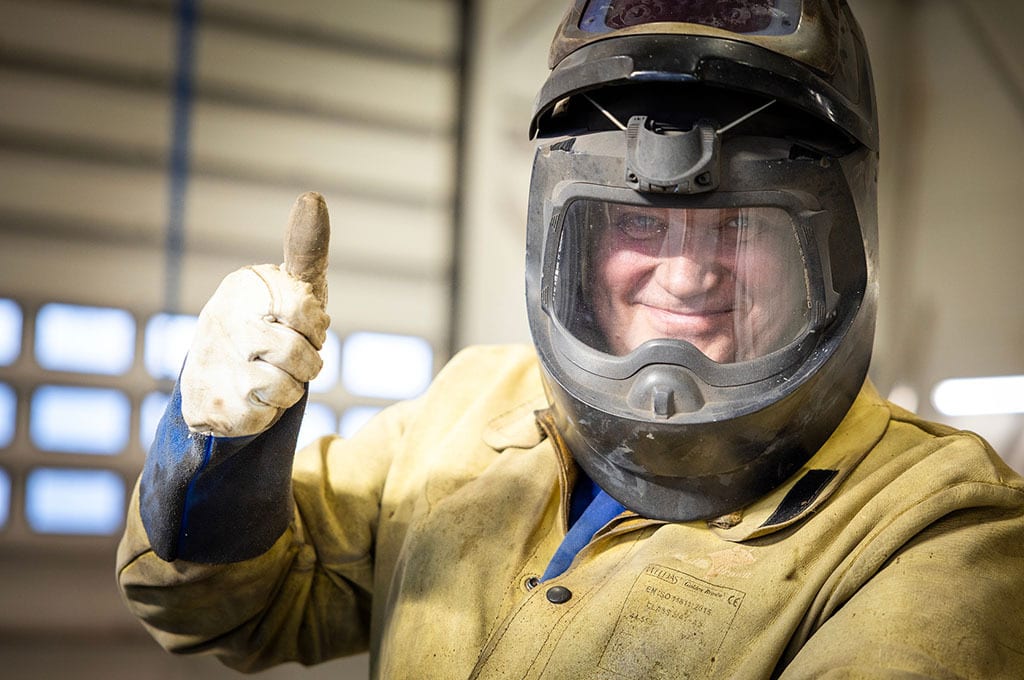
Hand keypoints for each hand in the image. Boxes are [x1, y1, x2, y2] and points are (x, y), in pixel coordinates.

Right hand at [180, 192, 331, 436]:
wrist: (215, 384)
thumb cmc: (268, 328)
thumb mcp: (289, 288)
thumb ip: (306, 251)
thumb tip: (313, 197)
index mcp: (244, 288)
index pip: (303, 310)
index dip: (314, 327)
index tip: (305, 328)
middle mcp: (223, 321)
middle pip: (300, 353)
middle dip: (307, 361)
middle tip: (291, 357)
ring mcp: (216, 366)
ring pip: (289, 386)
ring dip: (291, 387)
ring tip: (272, 375)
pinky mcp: (214, 406)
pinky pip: (271, 412)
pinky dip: (271, 409)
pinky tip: (252, 397)